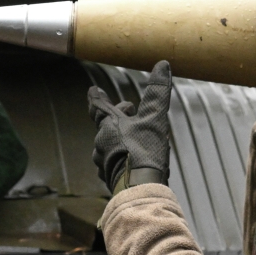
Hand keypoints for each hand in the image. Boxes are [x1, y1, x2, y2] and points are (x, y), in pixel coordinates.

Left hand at [88, 61, 172, 192]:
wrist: (138, 189)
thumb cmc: (144, 153)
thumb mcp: (154, 119)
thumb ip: (157, 93)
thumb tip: (162, 65)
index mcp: (109, 125)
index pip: (98, 107)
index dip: (96, 97)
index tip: (93, 90)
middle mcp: (101, 143)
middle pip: (105, 126)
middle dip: (118, 119)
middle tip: (131, 114)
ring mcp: (103, 163)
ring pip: (108, 146)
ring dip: (119, 140)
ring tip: (134, 140)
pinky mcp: (109, 179)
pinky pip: (112, 164)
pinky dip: (120, 159)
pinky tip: (130, 164)